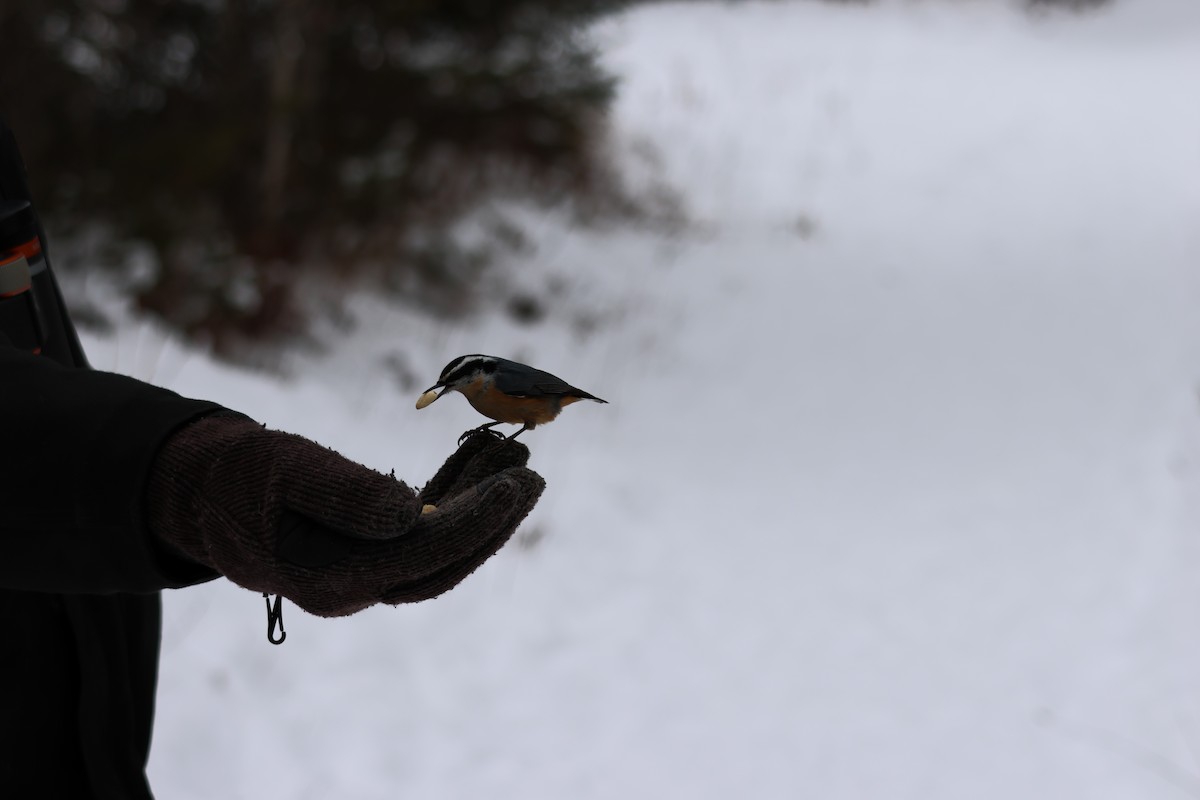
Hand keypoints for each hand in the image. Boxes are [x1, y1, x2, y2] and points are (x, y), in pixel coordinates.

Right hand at [147, 416, 543, 616]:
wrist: (206, 491)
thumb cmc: (242, 475)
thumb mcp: (285, 470)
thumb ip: (341, 493)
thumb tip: (409, 514)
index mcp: (329, 579)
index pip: (421, 557)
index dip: (474, 522)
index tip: (515, 484)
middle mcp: (354, 588)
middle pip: (441, 562)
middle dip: (493, 520)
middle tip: (533, 473)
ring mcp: (363, 573)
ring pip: (438, 547)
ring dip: (481, 504)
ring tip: (519, 457)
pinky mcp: (369, 551)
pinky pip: (422, 529)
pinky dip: (453, 495)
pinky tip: (479, 459)